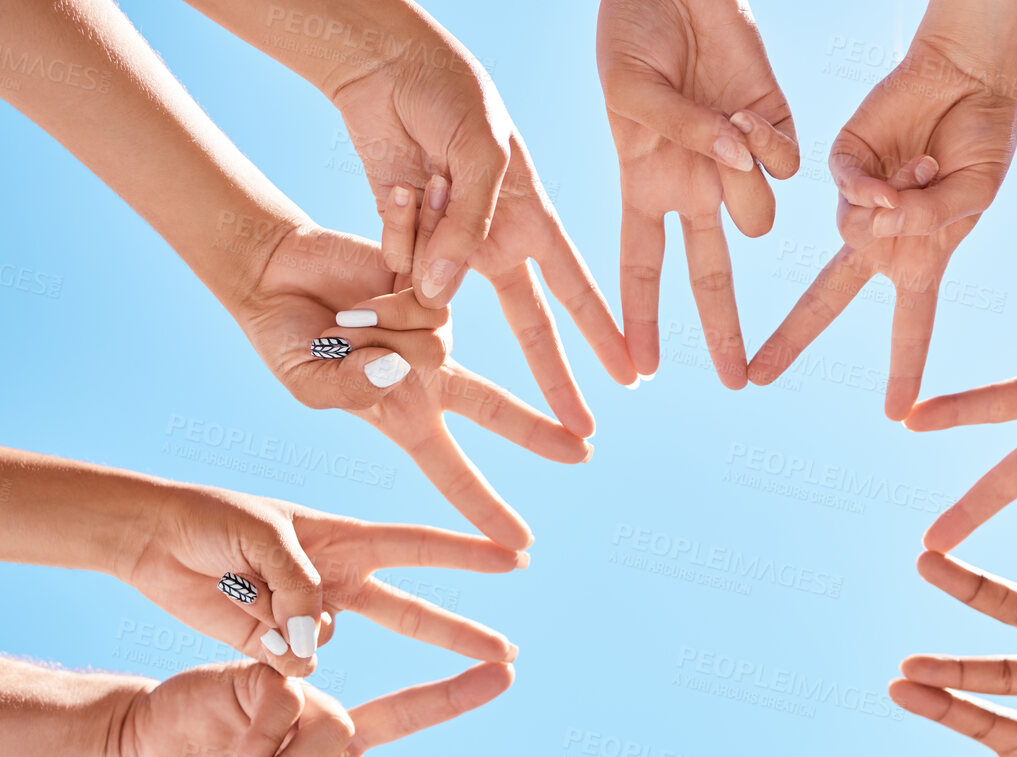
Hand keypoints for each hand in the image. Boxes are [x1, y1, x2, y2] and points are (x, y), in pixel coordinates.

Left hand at [117, 481, 521, 676]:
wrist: (149, 540)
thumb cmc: (210, 520)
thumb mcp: (263, 538)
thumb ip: (299, 588)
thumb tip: (313, 647)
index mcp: (342, 539)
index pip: (419, 547)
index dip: (468, 554)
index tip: (516, 558)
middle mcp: (332, 581)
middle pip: (409, 612)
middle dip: (456, 633)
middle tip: (507, 656)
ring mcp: (301, 616)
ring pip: (323, 646)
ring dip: (286, 633)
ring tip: (237, 589)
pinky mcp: (267, 647)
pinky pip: (282, 665)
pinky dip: (259, 650)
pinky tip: (231, 612)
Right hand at [234, 228, 589, 547]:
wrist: (276, 271)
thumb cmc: (287, 341)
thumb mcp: (310, 384)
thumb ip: (349, 388)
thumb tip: (396, 370)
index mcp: (404, 415)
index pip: (452, 471)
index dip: (485, 508)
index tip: (522, 546)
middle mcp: (430, 375)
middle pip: (496, 409)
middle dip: (537, 431)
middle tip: (585, 452)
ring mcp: (436, 328)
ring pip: (431, 343)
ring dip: (378, 331)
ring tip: (343, 315)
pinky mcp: (436, 279)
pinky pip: (426, 292)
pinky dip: (389, 287)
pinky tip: (370, 271)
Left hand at [331, 23, 635, 424]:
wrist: (385, 65)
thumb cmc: (451, 94)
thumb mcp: (479, 154)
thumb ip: (468, 229)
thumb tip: (445, 299)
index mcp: (532, 218)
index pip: (575, 288)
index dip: (603, 333)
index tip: (630, 376)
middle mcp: (495, 241)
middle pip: (530, 324)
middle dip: (555, 377)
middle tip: (581, 430)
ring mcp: (449, 246)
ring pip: (447, 296)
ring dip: (435, 269)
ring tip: (429, 228)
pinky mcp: (403, 243)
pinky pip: (399, 267)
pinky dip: (396, 236)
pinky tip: (400, 187)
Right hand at [598, 0, 799, 387]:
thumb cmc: (633, 33)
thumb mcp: (631, 90)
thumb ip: (678, 135)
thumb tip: (733, 162)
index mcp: (644, 184)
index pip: (642, 267)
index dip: (638, 321)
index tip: (638, 372)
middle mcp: (695, 184)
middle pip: (711, 275)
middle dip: (723, 327)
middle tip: (734, 380)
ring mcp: (738, 160)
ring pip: (758, 216)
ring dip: (744, 187)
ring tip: (721, 128)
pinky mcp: (777, 127)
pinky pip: (787, 167)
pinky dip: (771, 146)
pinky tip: (747, 112)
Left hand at [748, 30, 1016, 418]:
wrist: (972, 78)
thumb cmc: (983, 141)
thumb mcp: (973, 195)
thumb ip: (930, 220)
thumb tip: (876, 224)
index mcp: (920, 258)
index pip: (909, 327)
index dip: (905, 370)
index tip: (896, 414)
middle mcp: (882, 235)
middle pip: (827, 297)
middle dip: (792, 337)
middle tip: (756, 378)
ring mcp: (858, 200)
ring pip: (852, 230)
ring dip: (898, 206)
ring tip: (930, 169)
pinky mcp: (842, 162)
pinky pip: (847, 189)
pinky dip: (874, 186)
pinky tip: (909, 167)